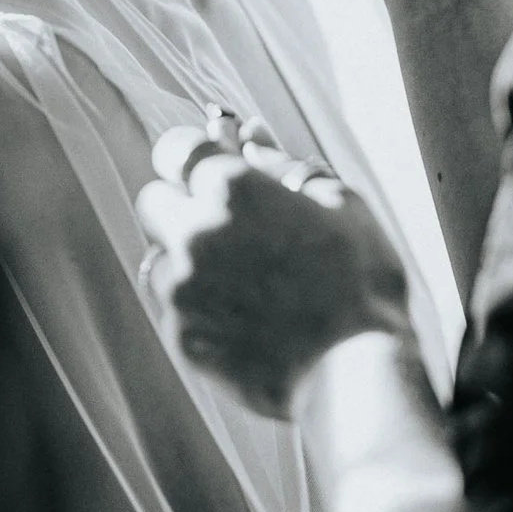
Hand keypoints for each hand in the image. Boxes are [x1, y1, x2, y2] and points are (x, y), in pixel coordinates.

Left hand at [135, 112, 412, 419]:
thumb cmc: (359, 282)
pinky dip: (195, 305)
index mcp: (233, 190)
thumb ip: (285, 166)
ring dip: (185, 258)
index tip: (209, 170)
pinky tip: (241, 317)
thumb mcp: (340, 206)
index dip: (191, 157)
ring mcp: (182, 289)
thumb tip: (250, 138)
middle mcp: (194, 233)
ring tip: (241, 280)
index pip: (176, 149)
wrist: (353, 373)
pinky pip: (172, 308)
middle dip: (181, 206)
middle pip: (153, 201)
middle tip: (226, 226)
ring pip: (158, 257)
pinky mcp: (181, 337)